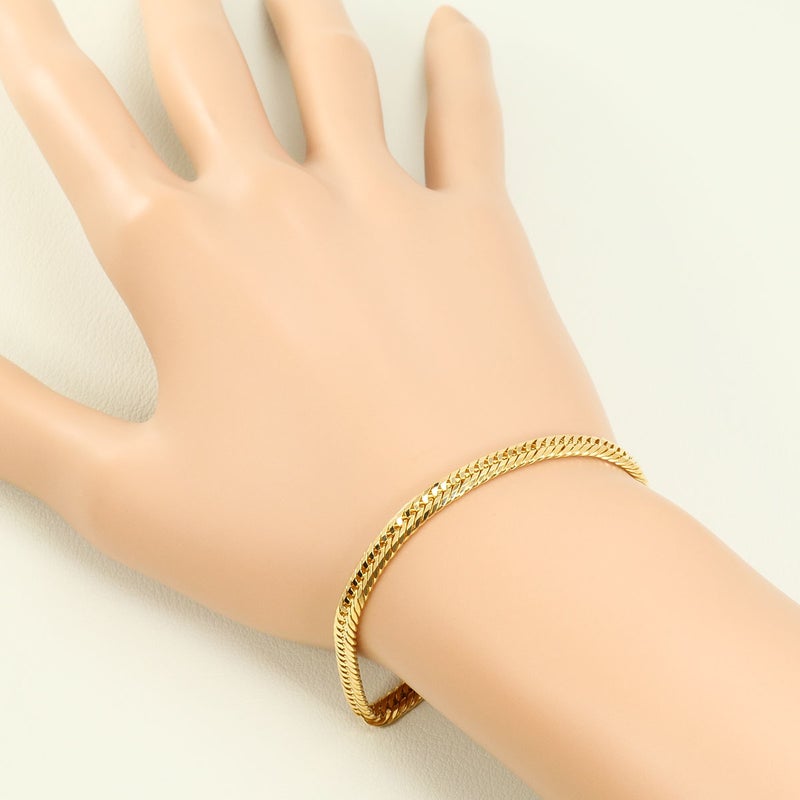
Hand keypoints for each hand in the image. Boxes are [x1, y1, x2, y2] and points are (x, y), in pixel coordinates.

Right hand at [0, 0, 611, 648]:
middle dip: (165, 14)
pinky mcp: (480, 232)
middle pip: (201, 60)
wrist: (479, 546)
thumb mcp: (131, 502)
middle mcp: (282, 206)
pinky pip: (467, 119)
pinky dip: (459, 64)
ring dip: (295, 10)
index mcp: (183, 260)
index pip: (76, 120)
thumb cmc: (313, 534)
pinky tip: (449, 29)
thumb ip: (22, 427)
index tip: (22, 9)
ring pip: (330, 65)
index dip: (32, 50)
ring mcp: (389, 206)